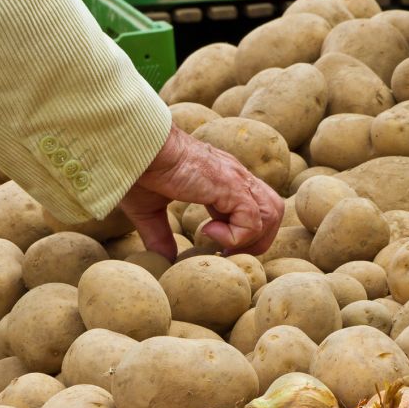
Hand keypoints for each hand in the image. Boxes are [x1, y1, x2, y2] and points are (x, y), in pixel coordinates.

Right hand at [120, 125, 283, 260]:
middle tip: (225, 252)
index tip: (216, 248)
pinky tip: (207, 231)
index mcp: (220, 179)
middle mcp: (234, 176)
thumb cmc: (139, 168)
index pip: (253, 206)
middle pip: (271, 210)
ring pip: (271, 213)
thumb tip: (165, 260)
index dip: (241, 233)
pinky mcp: (230, 186)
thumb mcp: (150, 210)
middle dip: (256, 239)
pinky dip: (236, 236)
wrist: (137, 147)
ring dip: (251, 239)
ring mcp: (235, 179)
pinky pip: (252, 220)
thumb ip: (160, 235)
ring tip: (221, 246)